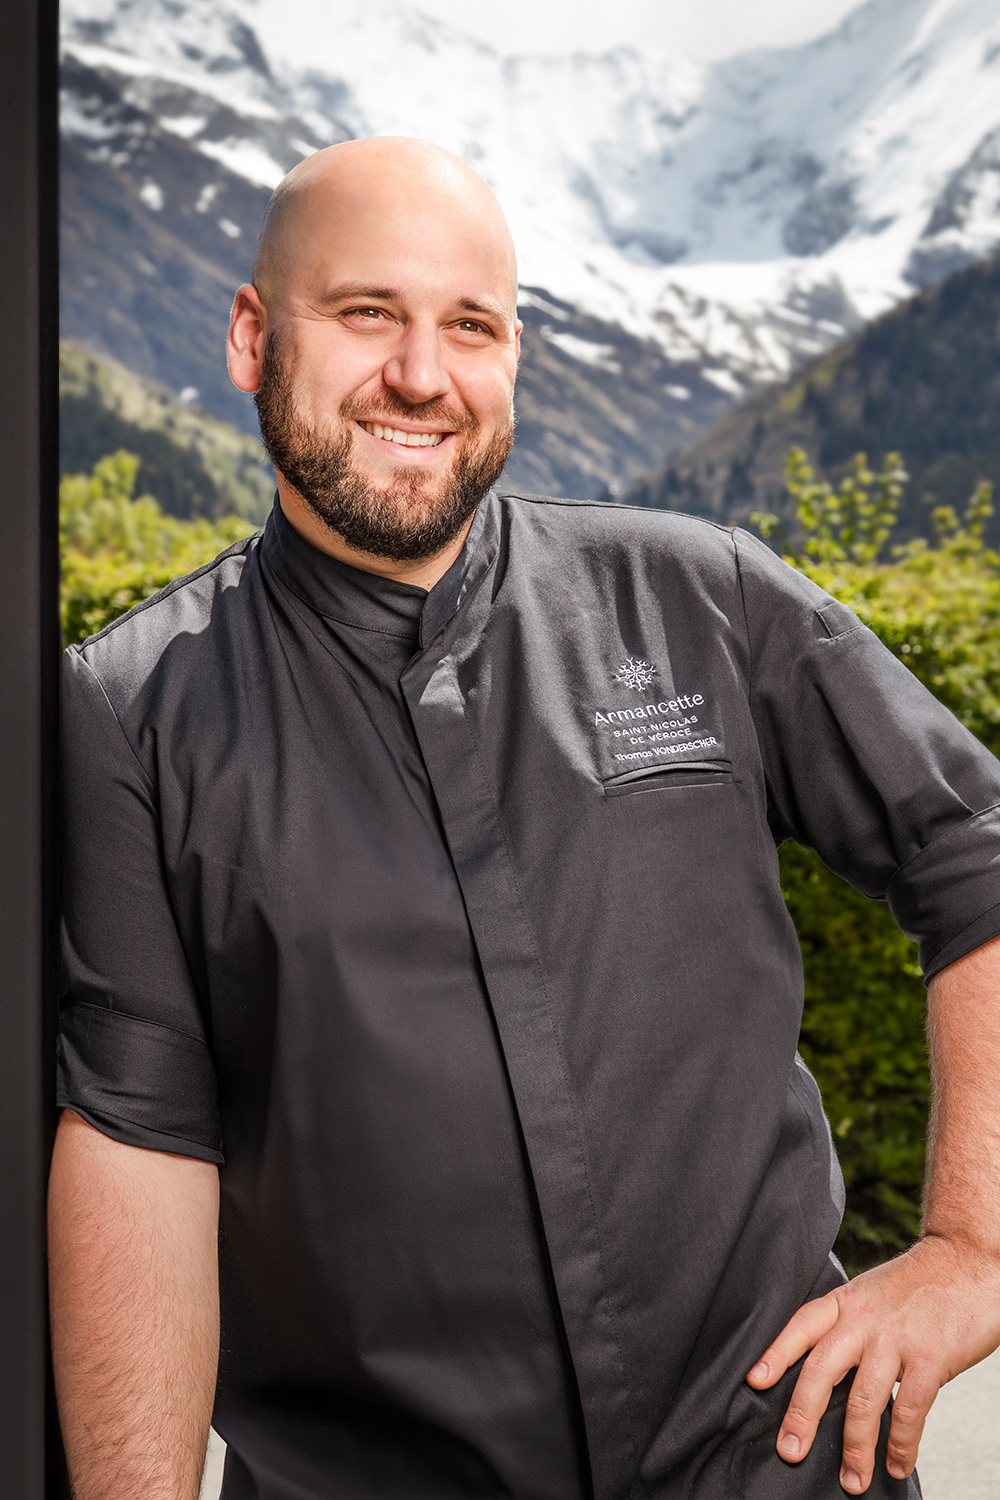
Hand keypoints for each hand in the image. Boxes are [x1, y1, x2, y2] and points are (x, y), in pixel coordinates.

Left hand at [745, 1235, 999, 1492]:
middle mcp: (863, 1319)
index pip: (801, 1326)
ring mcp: (896, 1339)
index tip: (754, 1382)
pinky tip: (896, 1464)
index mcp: (845, 1301)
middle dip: (801, 1415)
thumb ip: (850, 1326)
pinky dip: (900, 1444)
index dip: (775, 1354)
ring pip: (861, 1400)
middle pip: (820, 1370)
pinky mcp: (930, 1358)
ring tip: (852, 1480)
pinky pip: (908, 1410)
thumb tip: (829, 1374)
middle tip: (789, 1450)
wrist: (967, 1260)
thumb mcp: (871, 1292)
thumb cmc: (919, 1283)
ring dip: (854, 1447)